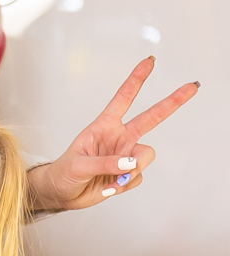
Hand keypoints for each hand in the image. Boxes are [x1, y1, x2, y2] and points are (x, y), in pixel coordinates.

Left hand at [26, 58, 197, 213]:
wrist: (63, 194)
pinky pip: (137, 177)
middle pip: (152, 117)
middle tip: (192, 87)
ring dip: (132, 170)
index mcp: (104, 126)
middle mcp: (119, 137)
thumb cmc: (65, 172)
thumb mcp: (79, 165)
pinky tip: (109, 187)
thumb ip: (105, 163)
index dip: (136, 79)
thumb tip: (130, 164)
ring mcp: (125, 155)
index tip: (149, 61)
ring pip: (145, 157)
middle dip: (173, 101)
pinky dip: (124, 185)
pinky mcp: (128, 174)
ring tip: (112, 180)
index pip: (124, 98)